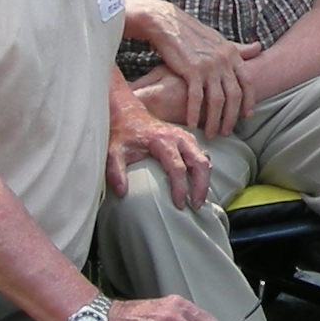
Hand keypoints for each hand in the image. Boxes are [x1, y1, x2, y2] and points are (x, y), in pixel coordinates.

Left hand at [107, 67, 212, 207]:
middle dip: (201, 187)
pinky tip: (197, 186)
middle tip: (196, 206)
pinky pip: (203, 157)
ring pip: (205, 160)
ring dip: (205, 181)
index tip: (179, 205)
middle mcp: (179, 137)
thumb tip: (121, 191)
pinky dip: (203, 173)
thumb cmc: (123, 134)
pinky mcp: (188, 140)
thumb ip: (115, 171)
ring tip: (198, 200)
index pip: (178, 168)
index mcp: (163, 140)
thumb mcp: (114, 151)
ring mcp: (186, 138)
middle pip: (200, 163)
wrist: (129, 115)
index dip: (180, 188)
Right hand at [128, 0, 250, 138]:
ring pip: (217, 101)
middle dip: (232, 117)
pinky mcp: (191, 71)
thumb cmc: (194, 35)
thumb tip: (259, 47)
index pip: (247, 82)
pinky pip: (196, 98)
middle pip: (234, 95)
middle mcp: (224, 61)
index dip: (249, 101)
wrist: (169, 25)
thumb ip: (239, 49)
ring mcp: (208, 66)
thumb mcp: (220, 40)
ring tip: (211, 134)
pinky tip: (192, 124)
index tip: (247, 116)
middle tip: (227, 132)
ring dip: (215, 120)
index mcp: (232, 54)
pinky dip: (195, 113)